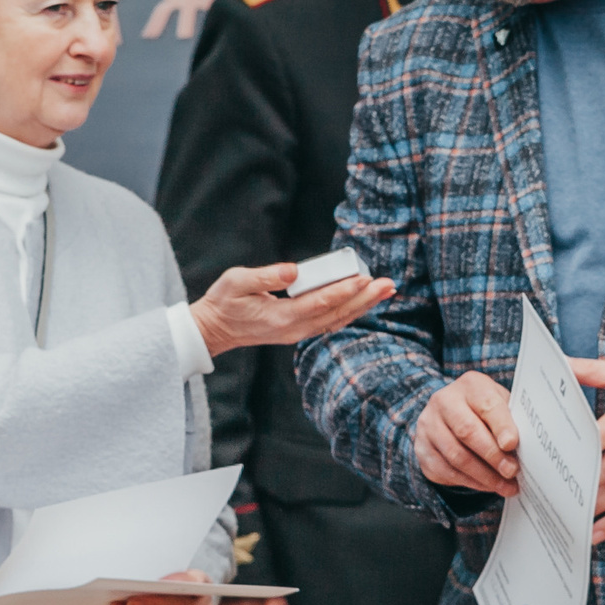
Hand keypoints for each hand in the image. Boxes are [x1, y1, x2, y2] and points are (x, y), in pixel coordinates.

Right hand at [189, 263, 395, 358]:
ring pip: (337, 319)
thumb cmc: (223, 302)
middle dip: (364, 299)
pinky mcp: (298, 330)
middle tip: (389, 284)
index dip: (344, 290)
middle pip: (336, 314)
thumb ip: (265, 275)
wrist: (214, 330)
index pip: (320, 303)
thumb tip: (294, 271)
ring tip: (385, 292)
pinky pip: (329, 321)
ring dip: (362, 306)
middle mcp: (294, 329)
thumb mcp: (236, 281)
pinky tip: (363, 301)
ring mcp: (297, 333)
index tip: (365, 279)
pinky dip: (349, 311)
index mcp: (280, 317)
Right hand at [416, 372, 520, 496]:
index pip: (486, 405)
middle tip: (512, 472)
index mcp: (470, 386)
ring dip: (483, 475)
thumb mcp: (500, 404)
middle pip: (467, 431)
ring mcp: (428, 425)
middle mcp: (443, 401)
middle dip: (493, 456)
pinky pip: (444, 471)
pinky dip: (469, 482)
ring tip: (504, 486)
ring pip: (455, 456)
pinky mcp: (422, 448)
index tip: (512, 445)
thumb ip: (513, 420)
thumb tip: (531, 447)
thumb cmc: (485, 411)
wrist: (450, 413)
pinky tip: (486, 485)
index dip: (501, 426)